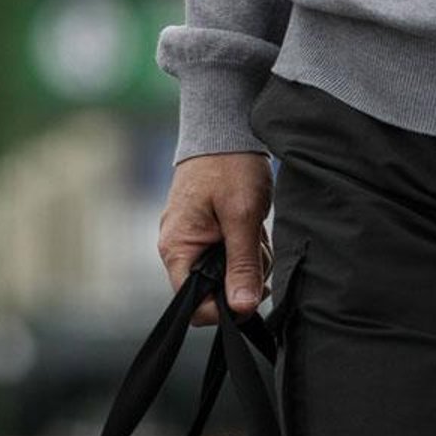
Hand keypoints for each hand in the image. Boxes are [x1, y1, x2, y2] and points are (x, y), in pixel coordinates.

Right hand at [158, 151, 273, 325]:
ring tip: (257, 229)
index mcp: (176, 248)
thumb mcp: (242, 215)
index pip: (192, 304)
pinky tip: (255, 226)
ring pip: (225, 272)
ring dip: (249, 258)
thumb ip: (242, 263)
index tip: (252, 290)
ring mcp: (192, 237)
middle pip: (212, 289)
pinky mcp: (207, 229)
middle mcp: (178, 247)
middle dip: (242, 276)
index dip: (223, 306)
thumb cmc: (230, 166)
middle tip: (259, 246)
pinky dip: (246, 245)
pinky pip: (228, 253)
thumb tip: (242, 308)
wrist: (227, 127)